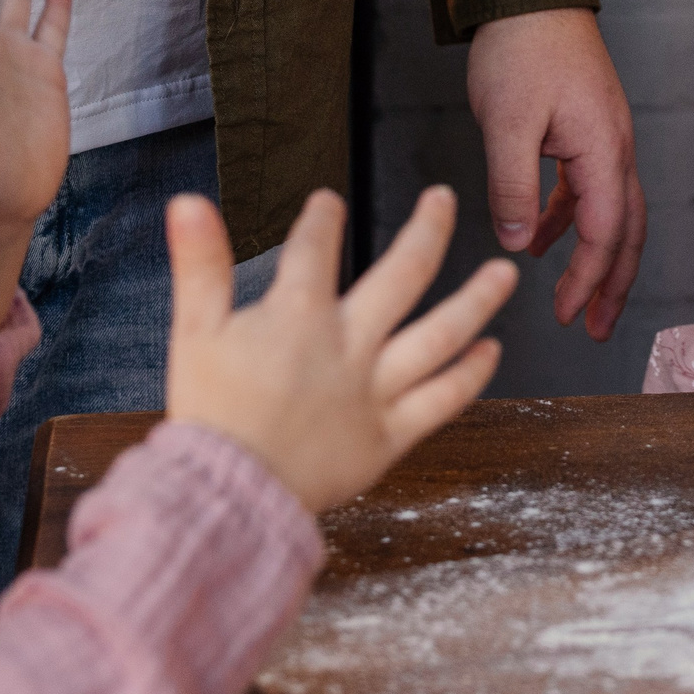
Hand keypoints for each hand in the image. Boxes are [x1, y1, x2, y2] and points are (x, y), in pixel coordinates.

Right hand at [164, 186, 516, 513]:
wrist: (229, 495)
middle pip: (403, 275)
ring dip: (477, 299)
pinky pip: (442, 400)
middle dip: (428, 230)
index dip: (322, 219)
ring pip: (441, 335)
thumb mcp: (193, 332)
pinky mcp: (389, 436)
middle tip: (444, 199)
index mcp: (300, 317)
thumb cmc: (210, 416)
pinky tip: (492, 350)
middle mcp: (349, 346)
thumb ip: (199, 264)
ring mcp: (376, 391)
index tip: (328, 202)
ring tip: (505, 273)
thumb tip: (188, 201)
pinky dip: (471, 374)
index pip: (316, 249)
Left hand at [466, 8, 644, 340]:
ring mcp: (605, 138)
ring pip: (612, 212)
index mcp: (603, 149)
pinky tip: (542, 238)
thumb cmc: (521, 48)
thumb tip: (520, 244)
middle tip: (597, 329)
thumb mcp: (506, 123)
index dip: (589, 279)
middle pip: (627, 231)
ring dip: (597, 259)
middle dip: (613, 285)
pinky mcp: (587, 129)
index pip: (605, 231)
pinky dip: (571, 220)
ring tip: (576, 300)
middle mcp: (615, 147)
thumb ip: (514, 187)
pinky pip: (588, 188)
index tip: (568, 315)